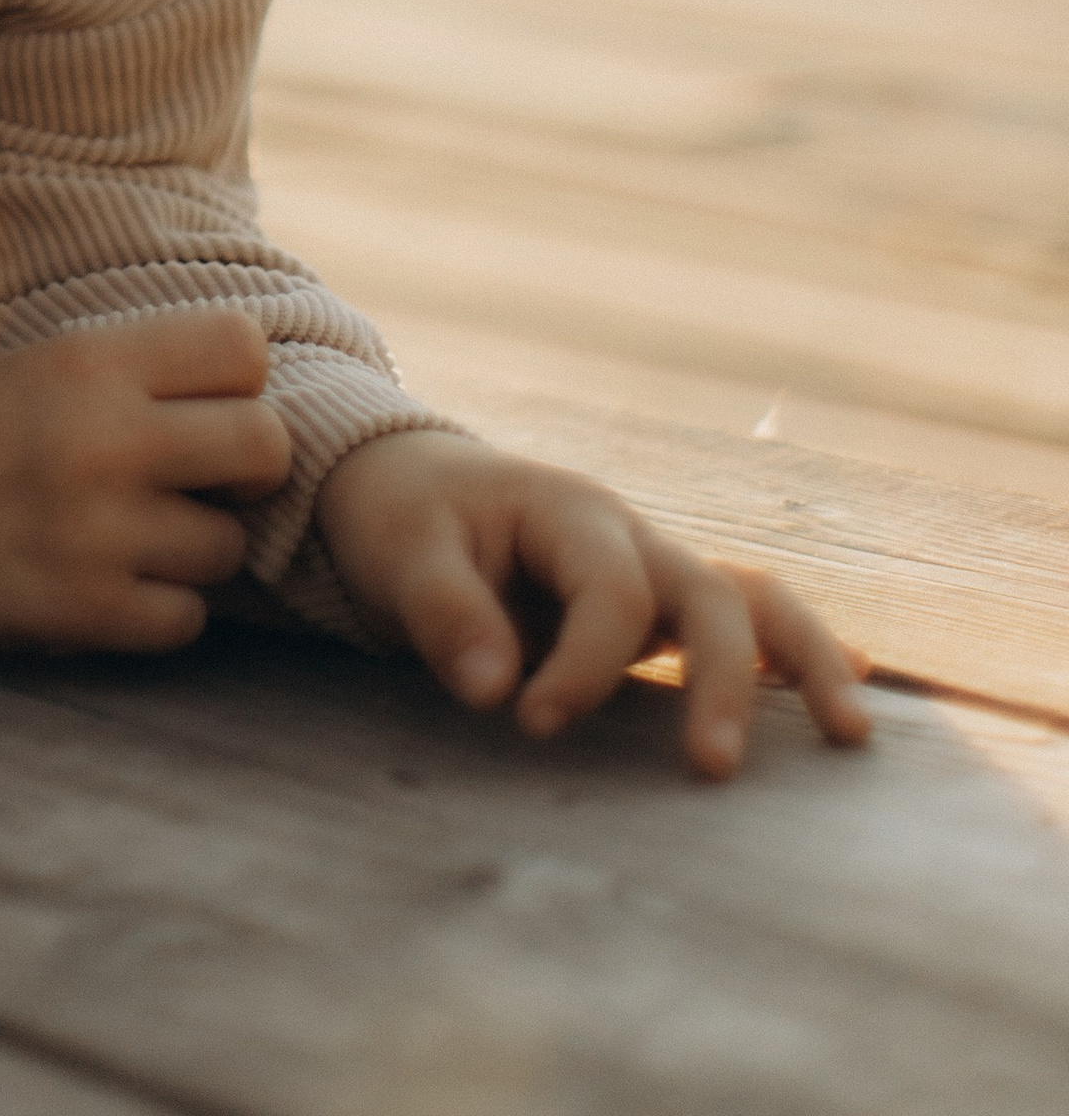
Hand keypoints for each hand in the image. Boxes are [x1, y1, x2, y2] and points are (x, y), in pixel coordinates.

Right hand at [0, 307, 293, 651]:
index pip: (243, 348)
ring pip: (230, 546)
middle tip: (206, 479)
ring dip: (197, 548)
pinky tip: (115, 583)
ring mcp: (98, 531)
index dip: (242, 382)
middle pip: (265, 445)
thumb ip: (156, 367)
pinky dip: (161, 609)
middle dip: (247, 469)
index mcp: (95, 360)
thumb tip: (270, 387)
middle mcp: (104, 438)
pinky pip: (187, 618)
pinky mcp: (86, 612)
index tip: (209, 405)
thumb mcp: (59, 359)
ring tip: (138, 534)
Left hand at [315, 428, 873, 777]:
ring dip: (803, 662)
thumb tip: (492, 688)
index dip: (583, 665)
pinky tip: (853, 696)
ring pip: (755, 601)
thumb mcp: (402, 551)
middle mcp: (630, 538)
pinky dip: (795, 655)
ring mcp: (653, 571)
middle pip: (712, 594)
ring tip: (851, 734)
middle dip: (723, 681)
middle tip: (712, 770)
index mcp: (570, 513)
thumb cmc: (406, 520)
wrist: (408, 486)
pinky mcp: (658, 610)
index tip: (531, 725)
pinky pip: (744, 621)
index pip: (611, 592)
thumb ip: (444, 612)